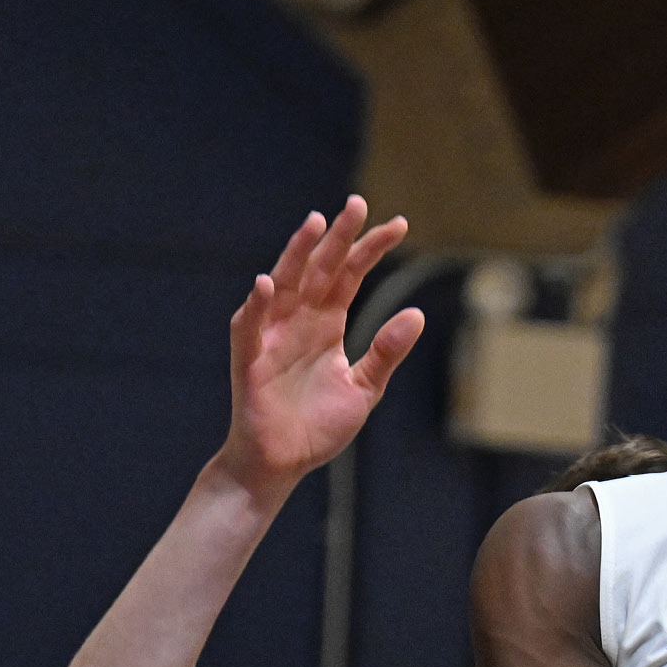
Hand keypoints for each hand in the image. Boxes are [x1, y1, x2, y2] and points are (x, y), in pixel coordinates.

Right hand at [213, 197, 426, 503]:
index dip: (371, 250)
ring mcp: (272, 335)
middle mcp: (299, 320)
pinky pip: (250, 327)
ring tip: (315, 224)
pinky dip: (257, 306)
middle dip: (338, 237)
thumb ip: (386, 351)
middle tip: (358, 205)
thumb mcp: (364, 388)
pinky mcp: (250, 359)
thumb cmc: (318, 425)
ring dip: (296, 254)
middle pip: (320, 269)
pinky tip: (267, 284)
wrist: (283, 462)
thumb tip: (416, 313)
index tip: (399, 225)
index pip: (350, 275)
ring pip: (284, 285)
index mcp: (327, 323)